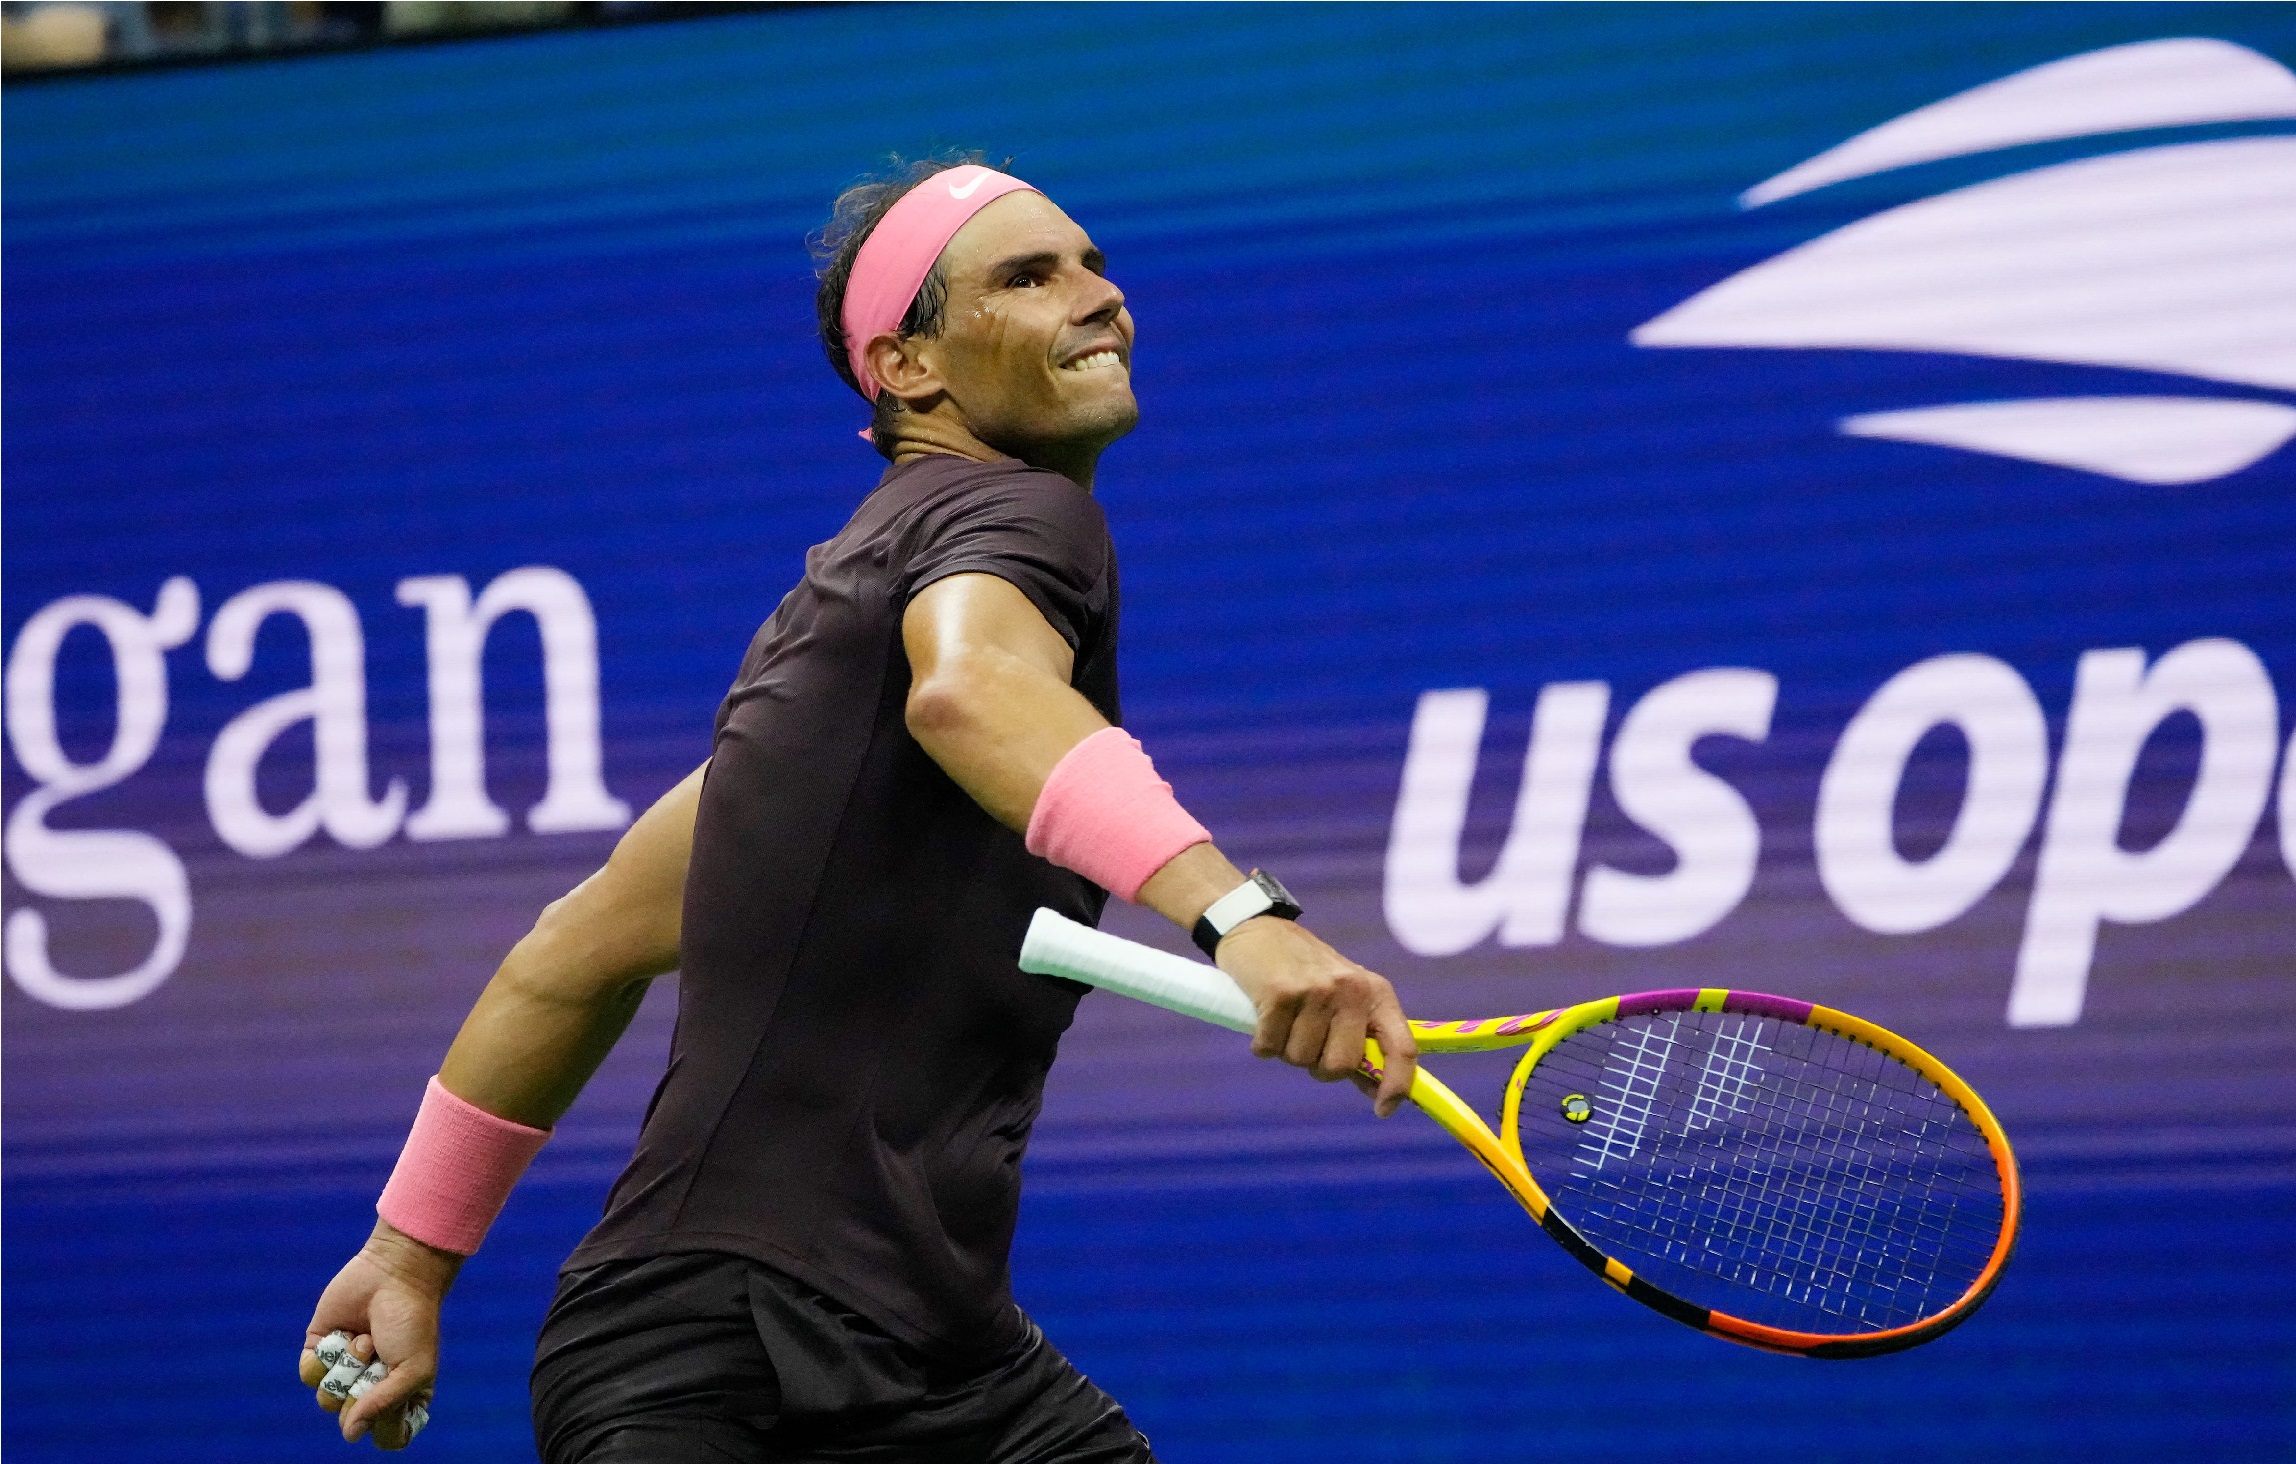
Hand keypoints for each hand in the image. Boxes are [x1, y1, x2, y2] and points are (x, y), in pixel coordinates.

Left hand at [299, 1220, 461, 1448]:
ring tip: (365, 1340)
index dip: (385, 1428)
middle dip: (364, 1392)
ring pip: (327, 1400)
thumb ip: (383, 1408)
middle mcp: (370, 1388)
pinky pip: (309, 1375)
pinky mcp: (321, 1350)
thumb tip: (350, 1433)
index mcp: (402, 1397)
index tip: (394, 1405)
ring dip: (347, 1368)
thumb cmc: (412, 1322)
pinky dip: (325, 1357)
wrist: (393, 1274)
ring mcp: (344, 1370)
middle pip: (352, 1422)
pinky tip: (344, 1335)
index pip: (388, 1437)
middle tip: (380, 1362)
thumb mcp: (414, 1369)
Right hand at [1214, 917, 1417, 1116]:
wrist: (1257, 928)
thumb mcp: (1343, 998)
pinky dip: (1262, 1043)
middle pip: (1341, 1066)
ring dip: (1286, 1051)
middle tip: (1306, 1042)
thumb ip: (1361, 1042)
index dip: (1397, 1085)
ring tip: (1284, 1021)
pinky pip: (1269, 1048)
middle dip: (1318, 1067)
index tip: (1384, 1109)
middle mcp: (1352, 990)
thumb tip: (1380, 1094)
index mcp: (1376, 993)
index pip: (1402, 1048)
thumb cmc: (1303, 972)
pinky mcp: (1279, 992)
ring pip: (1301, 1060)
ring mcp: (1316, 990)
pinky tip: (1262, 1017)